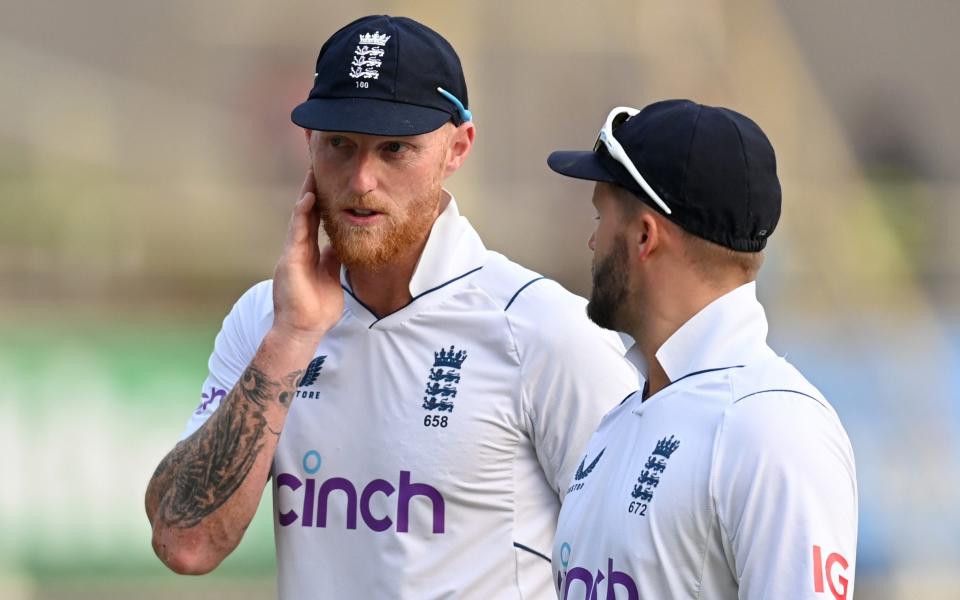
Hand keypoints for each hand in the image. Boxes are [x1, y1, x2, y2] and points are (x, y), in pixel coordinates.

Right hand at [271, 169, 342, 343]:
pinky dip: (301, 214)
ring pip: (299, 218)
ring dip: (305, 195)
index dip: (321, 203)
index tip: (328, 183)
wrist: (304, 330)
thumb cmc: (317, 309)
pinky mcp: (288, 261)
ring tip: (312, 174)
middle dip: (311, 191)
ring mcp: (291, 254)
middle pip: (305, 215)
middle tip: (316, 167)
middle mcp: (298, 250)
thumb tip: (339, 245)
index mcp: (308, 254)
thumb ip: (332, 261)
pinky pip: (295, 232)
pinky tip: (307, 198)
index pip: (315, 222)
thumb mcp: (331, 278)